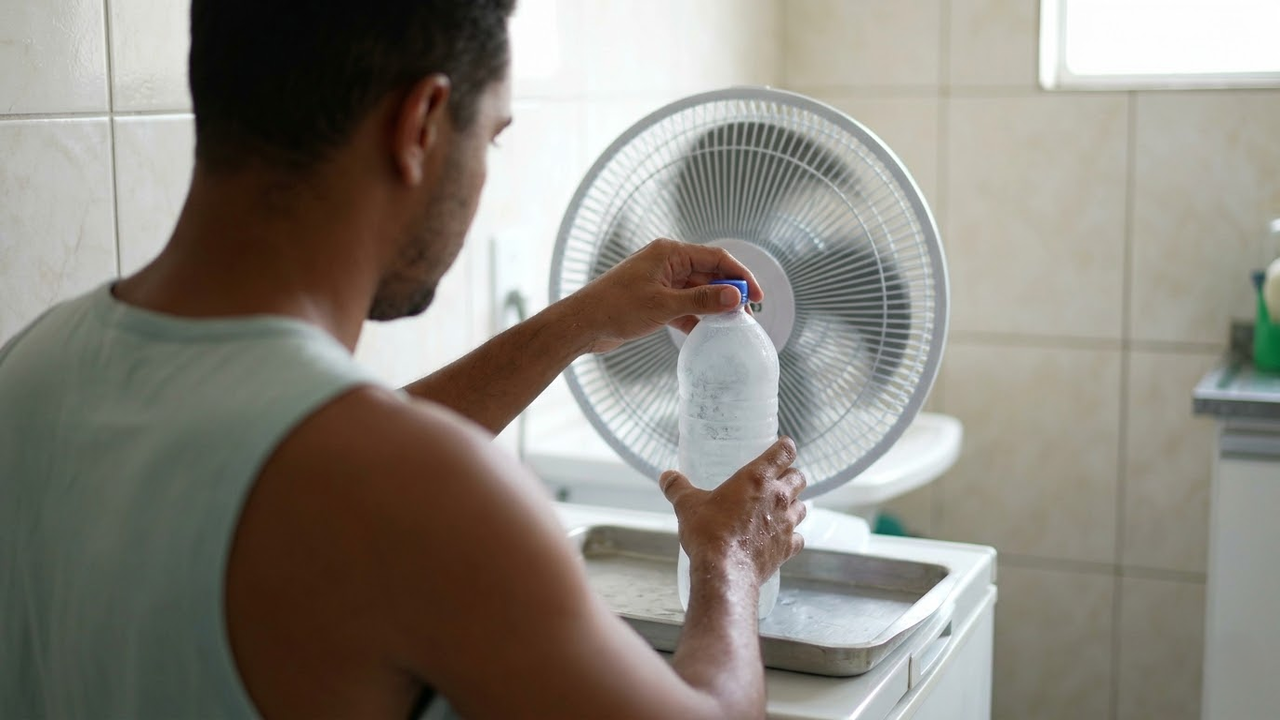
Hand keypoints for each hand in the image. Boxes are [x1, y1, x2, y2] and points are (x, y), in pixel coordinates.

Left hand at [564, 238, 763, 353]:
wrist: (581, 324)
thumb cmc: (616, 308)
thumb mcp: (664, 306)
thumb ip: (702, 301)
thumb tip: (736, 297)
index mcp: (670, 253)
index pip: (716, 257)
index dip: (740, 275)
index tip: (757, 296)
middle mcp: (666, 263)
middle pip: (708, 274)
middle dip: (728, 293)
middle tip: (745, 315)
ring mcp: (660, 282)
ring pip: (697, 292)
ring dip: (713, 307)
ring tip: (730, 326)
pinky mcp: (653, 301)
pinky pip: (683, 306)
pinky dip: (695, 318)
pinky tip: (706, 333)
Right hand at [659, 437, 806, 587]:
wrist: (725, 571)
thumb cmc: (709, 533)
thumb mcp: (687, 505)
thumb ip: (677, 487)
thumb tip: (666, 476)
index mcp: (757, 478)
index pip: (785, 451)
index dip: (785, 447)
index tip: (781, 448)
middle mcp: (778, 497)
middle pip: (799, 478)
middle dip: (791, 477)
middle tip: (777, 481)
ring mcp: (786, 523)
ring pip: (803, 507)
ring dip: (794, 505)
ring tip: (779, 509)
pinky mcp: (787, 547)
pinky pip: (799, 538)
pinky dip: (792, 536)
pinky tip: (779, 538)